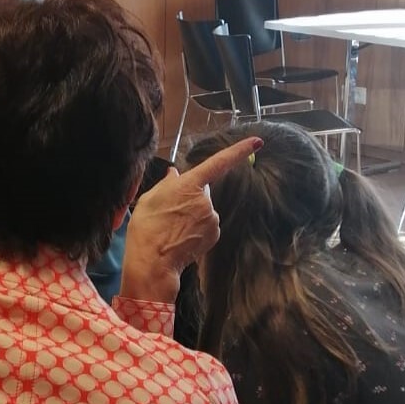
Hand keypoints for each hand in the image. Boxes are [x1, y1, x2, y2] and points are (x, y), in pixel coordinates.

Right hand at [120, 136, 262, 303]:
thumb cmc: (147, 228)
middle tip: (169, 211)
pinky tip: (181, 236)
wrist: (153, 262)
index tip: (257, 141)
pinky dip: (196, 228)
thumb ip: (166, 184)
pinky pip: (206, 224)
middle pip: (202, 191)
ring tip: (172, 227)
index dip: (239, 150)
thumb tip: (175, 174)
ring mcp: (212, 218)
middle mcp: (205, 200)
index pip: (219, 163)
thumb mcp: (149, 198)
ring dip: (192, 214)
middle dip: (190, 196)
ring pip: (204, 209)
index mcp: (189, 185)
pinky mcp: (214, 234)